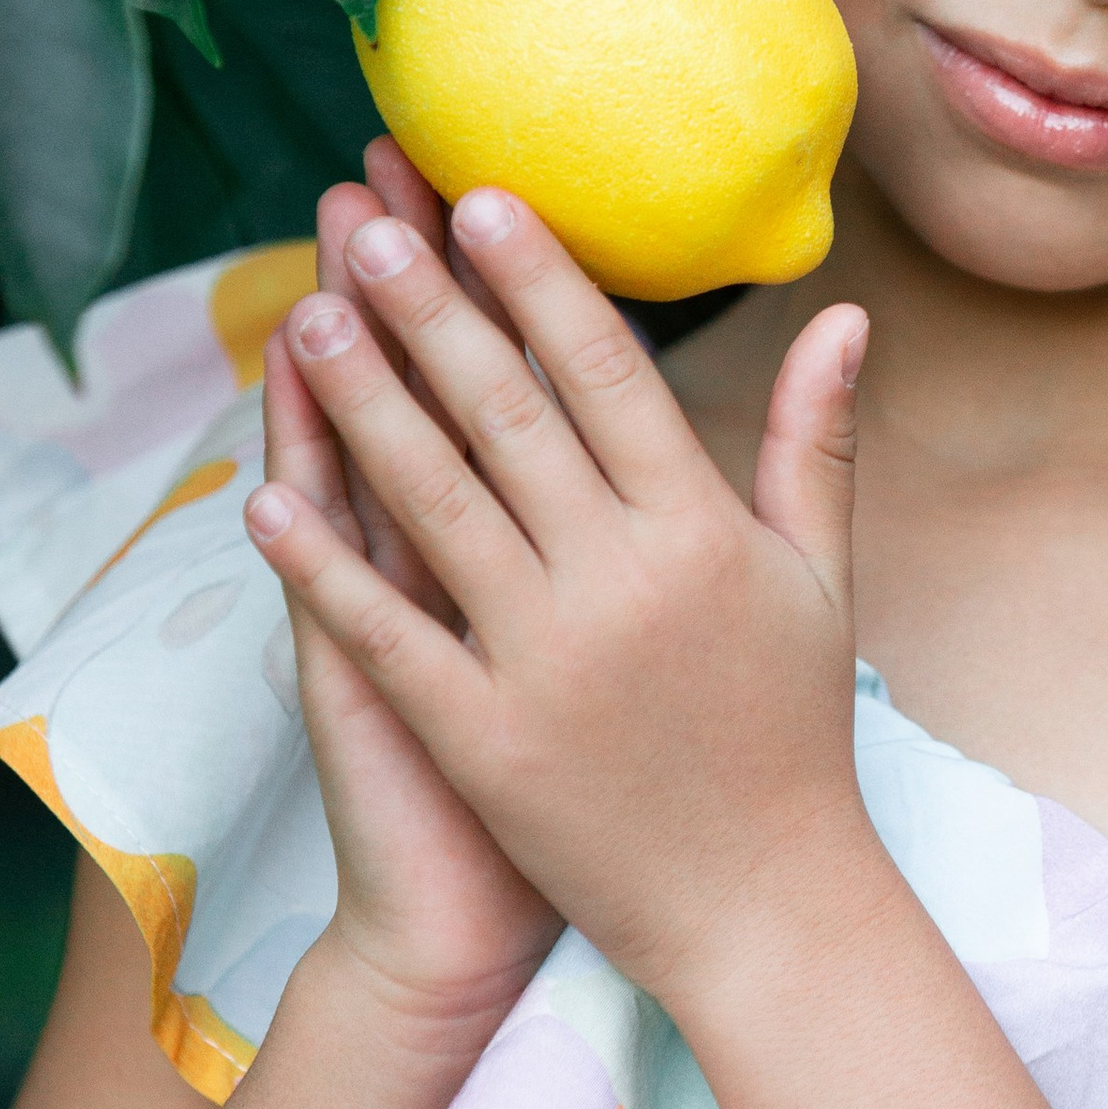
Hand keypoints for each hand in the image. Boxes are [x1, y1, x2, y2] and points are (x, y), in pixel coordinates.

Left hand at [243, 189, 877, 993]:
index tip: (482, 199)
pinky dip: (323, 563)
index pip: (606, 373)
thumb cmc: (792, 736)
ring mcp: (544, 660)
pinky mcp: (484, 737)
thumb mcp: (822, 580)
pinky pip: (388, 631)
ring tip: (306, 313)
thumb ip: (816, 439)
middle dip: (428, 309)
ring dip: (362, 402)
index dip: (537, 280)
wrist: (763, 909)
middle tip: (365, 223)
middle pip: (506, 415)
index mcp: (702, 531)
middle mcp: (621, 581)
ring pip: (434, 502)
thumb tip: (843, 310)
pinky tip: (264, 494)